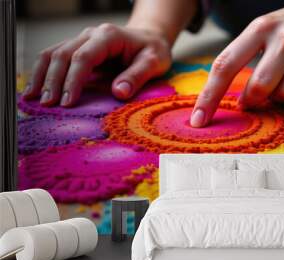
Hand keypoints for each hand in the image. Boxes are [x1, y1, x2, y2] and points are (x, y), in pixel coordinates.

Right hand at [23, 23, 171, 106]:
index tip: (67, 102)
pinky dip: (43, 72)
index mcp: (109, 36)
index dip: (73, 79)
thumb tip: (118, 93)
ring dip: (42, 75)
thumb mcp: (154, 62)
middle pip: (63, 54)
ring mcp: (82, 40)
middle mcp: (91, 35)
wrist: (150, 39)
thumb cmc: (153, 51)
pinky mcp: (79, 49)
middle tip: (48, 105)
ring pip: (53, 53)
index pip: (84, 57)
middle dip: (53, 80)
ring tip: (33, 98)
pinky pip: (55, 57)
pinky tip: (36, 88)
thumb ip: (137, 76)